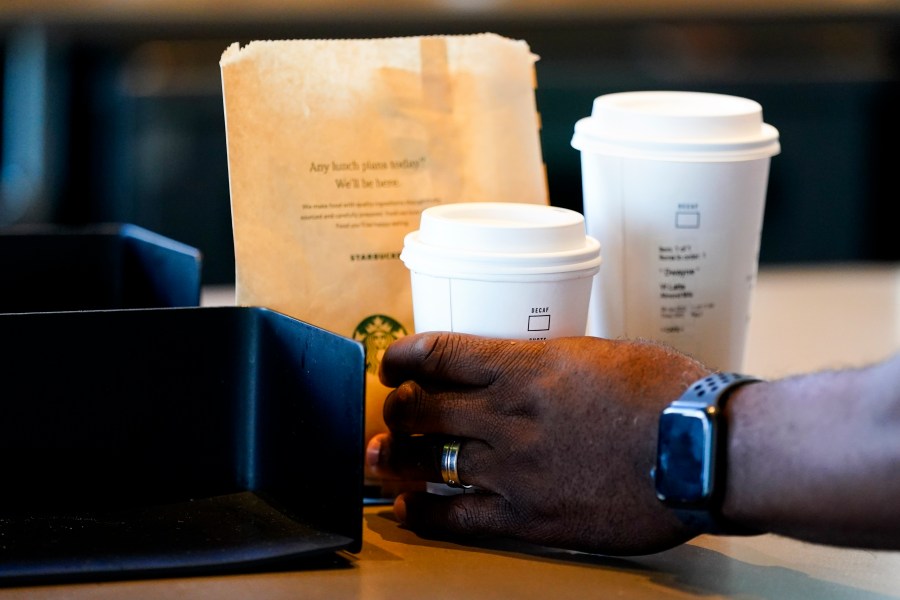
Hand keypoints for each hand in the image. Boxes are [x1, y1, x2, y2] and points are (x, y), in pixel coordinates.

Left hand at [366, 331, 710, 554]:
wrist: (703, 450)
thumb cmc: (664, 393)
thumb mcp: (597, 354)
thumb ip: (546, 364)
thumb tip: (519, 370)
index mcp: (525, 367)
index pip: (439, 354)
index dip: (403, 357)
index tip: (392, 364)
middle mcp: (508, 416)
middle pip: (423, 409)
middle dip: (396, 410)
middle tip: (390, 413)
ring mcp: (514, 469)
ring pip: (428, 460)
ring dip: (394, 458)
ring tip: (378, 458)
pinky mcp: (529, 517)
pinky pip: (458, 517)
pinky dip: (423, 512)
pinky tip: (407, 508)